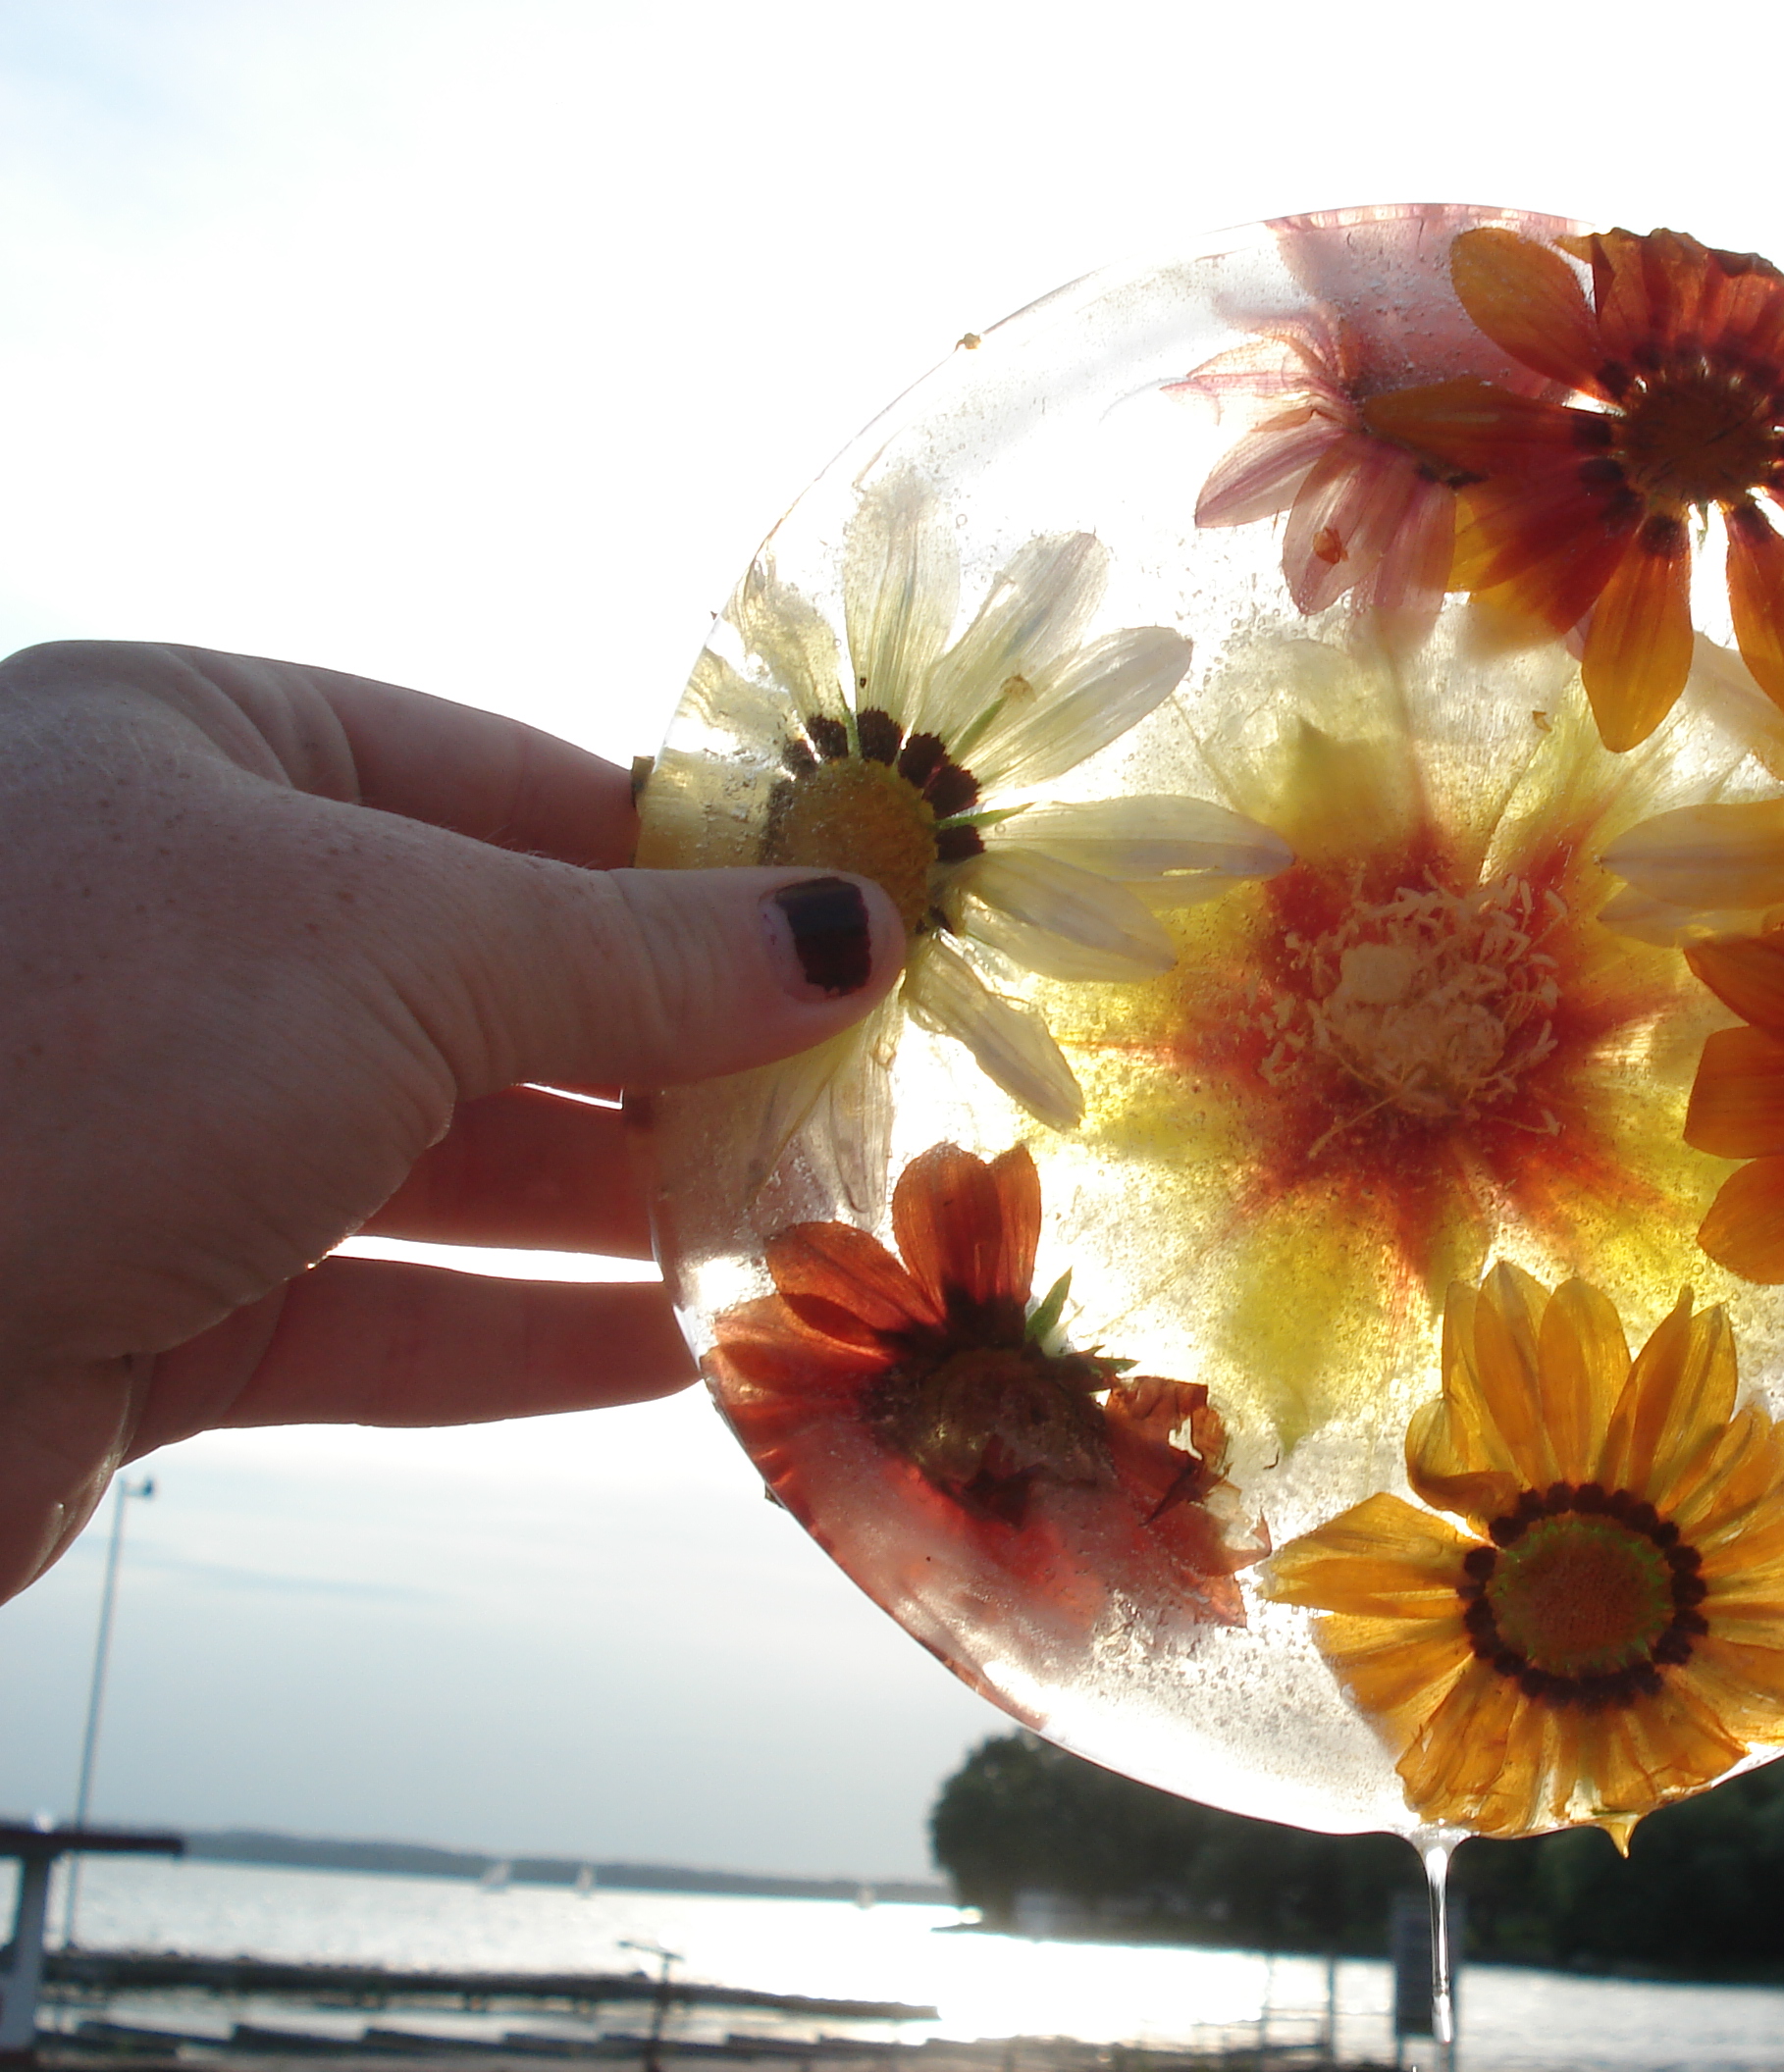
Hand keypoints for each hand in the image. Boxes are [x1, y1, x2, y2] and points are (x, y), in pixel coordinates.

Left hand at [0, 641, 904, 1599]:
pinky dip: (528, 1334)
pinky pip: (378, 1311)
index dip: (685, 856)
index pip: (498, 783)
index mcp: (193, 754)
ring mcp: (150, 1124)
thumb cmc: (72, 1045)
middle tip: (865, 1100)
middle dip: (675, 1051)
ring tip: (812, 1235)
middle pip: (487, 982)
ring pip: (442, 1161)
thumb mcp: (403, 948)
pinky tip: (682, 1355)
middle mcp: (169, 926)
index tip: (851, 922)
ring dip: (623, 1208)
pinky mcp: (143, 1309)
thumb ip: (642, 955)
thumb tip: (855, 930)